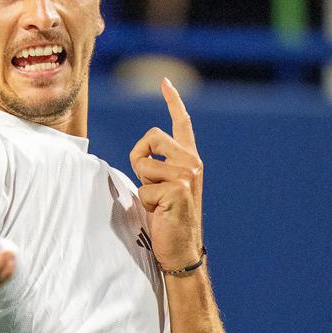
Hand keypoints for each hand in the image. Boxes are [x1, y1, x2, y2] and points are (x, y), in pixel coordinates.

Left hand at [129, 78, 203, 269]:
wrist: (180, 250)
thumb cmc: (165, 220)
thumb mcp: (159, 187)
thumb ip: (155, 166)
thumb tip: (141, 155)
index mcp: (189, 160)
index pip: (182, 124)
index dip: (173, 101)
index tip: (165, 82)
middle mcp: (192, 163)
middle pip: (151, 136)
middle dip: (139, 158)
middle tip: (149, 185)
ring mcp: (188, 175)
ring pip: (144, 163)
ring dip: (142, 185)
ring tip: (158, 203)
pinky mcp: (179, 189)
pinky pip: (143, 187)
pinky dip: (145, 203)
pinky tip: (161, 213)